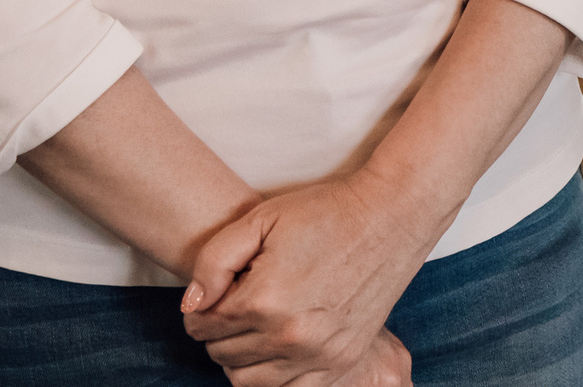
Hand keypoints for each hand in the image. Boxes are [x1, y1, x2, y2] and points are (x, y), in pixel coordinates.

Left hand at [182, 171, 432, 384]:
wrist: (390, 218)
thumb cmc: (324, 212)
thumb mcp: (260, 219)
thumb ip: (213, 261)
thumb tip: (192, 305)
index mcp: (265, 300)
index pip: (203, 325)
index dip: (201, 307)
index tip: (218, 291)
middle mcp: (290, 336)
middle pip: (222, 354)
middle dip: (218, 331)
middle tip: (236, 304)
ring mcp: (319, 355)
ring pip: (247, 381)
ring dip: (240, 356)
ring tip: (255, 325)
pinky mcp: (340, 362)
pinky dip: (272, 373)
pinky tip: (279, 343)